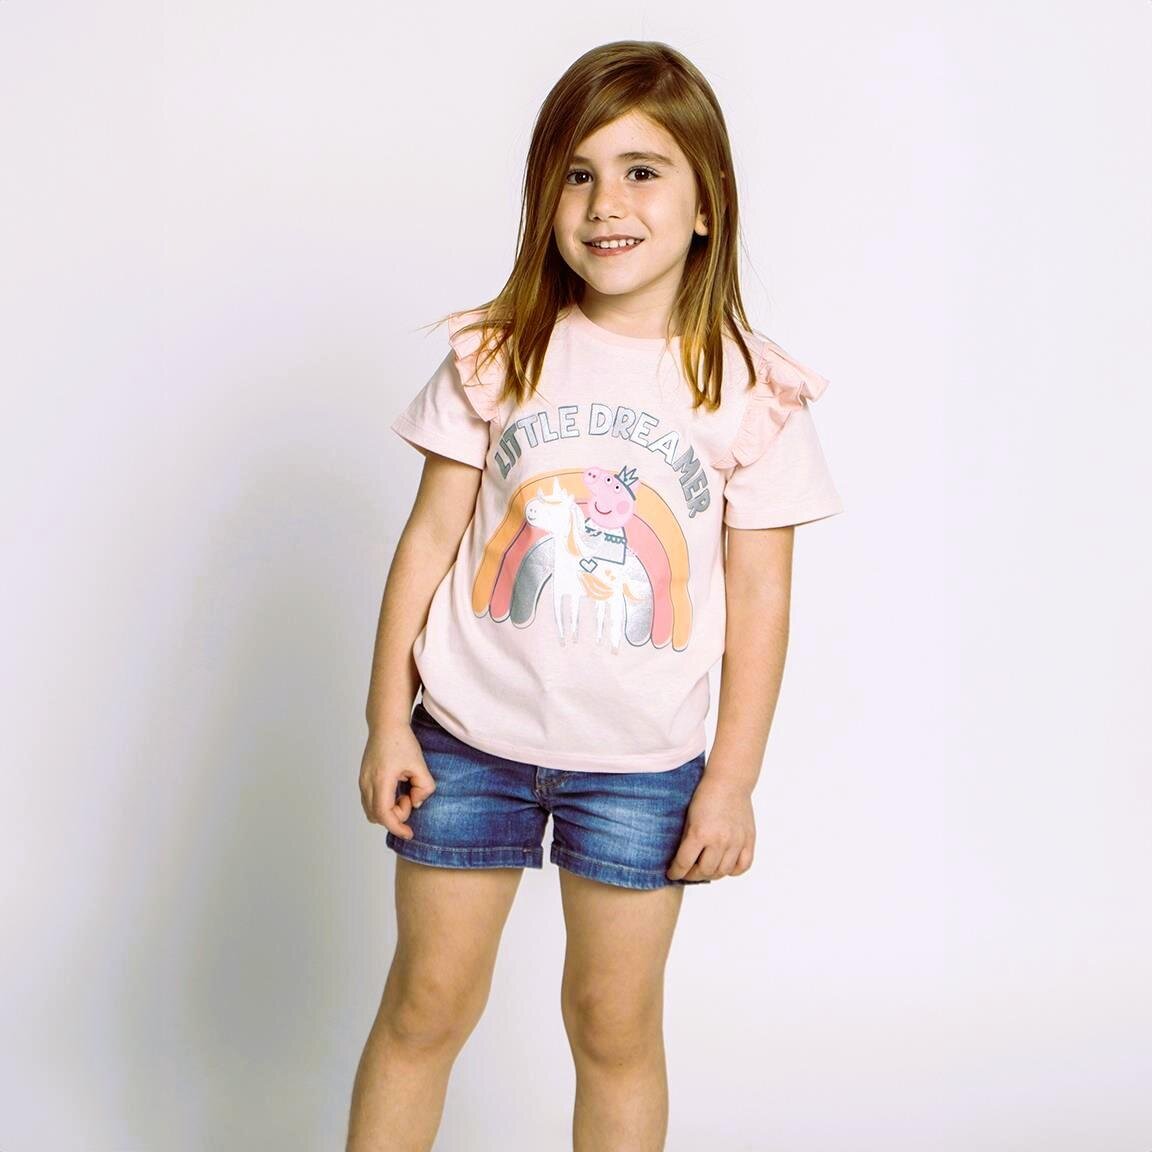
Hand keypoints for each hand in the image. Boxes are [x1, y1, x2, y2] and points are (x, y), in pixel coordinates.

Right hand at [358, 724, 437, 838]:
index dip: (397, 827)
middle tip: (409, 797)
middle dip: (395, 816)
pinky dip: (383, 803)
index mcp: (380, 780)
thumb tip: (417, 803)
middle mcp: (366, 782)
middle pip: (376, 816)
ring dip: (388, 810)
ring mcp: (362, 781)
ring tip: (403, 792)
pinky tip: (396, 790)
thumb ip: (423, 787)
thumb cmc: (401, 741)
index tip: (409, 833)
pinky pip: (370, 801)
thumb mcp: (420, 764)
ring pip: (371, 810)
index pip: (384, 814)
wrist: (386, 724)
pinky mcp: (363, 779)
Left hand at [666, 772, 755, 881]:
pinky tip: (723, 865)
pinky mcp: (749, 840)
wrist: (729, 782)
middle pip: (704, 871)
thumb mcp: (689, 818)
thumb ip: (686, 841)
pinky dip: (732, 870)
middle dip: (692, 875)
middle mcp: (719, 840)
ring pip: (722, 872)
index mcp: (700, 833)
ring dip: (711, 874)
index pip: (684, 863)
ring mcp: (736, 842)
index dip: (676, 872)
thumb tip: (681, 862)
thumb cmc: (705, 797)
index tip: (672, 874)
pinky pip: (742, 866)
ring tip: (704, 869)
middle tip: (688, 872)